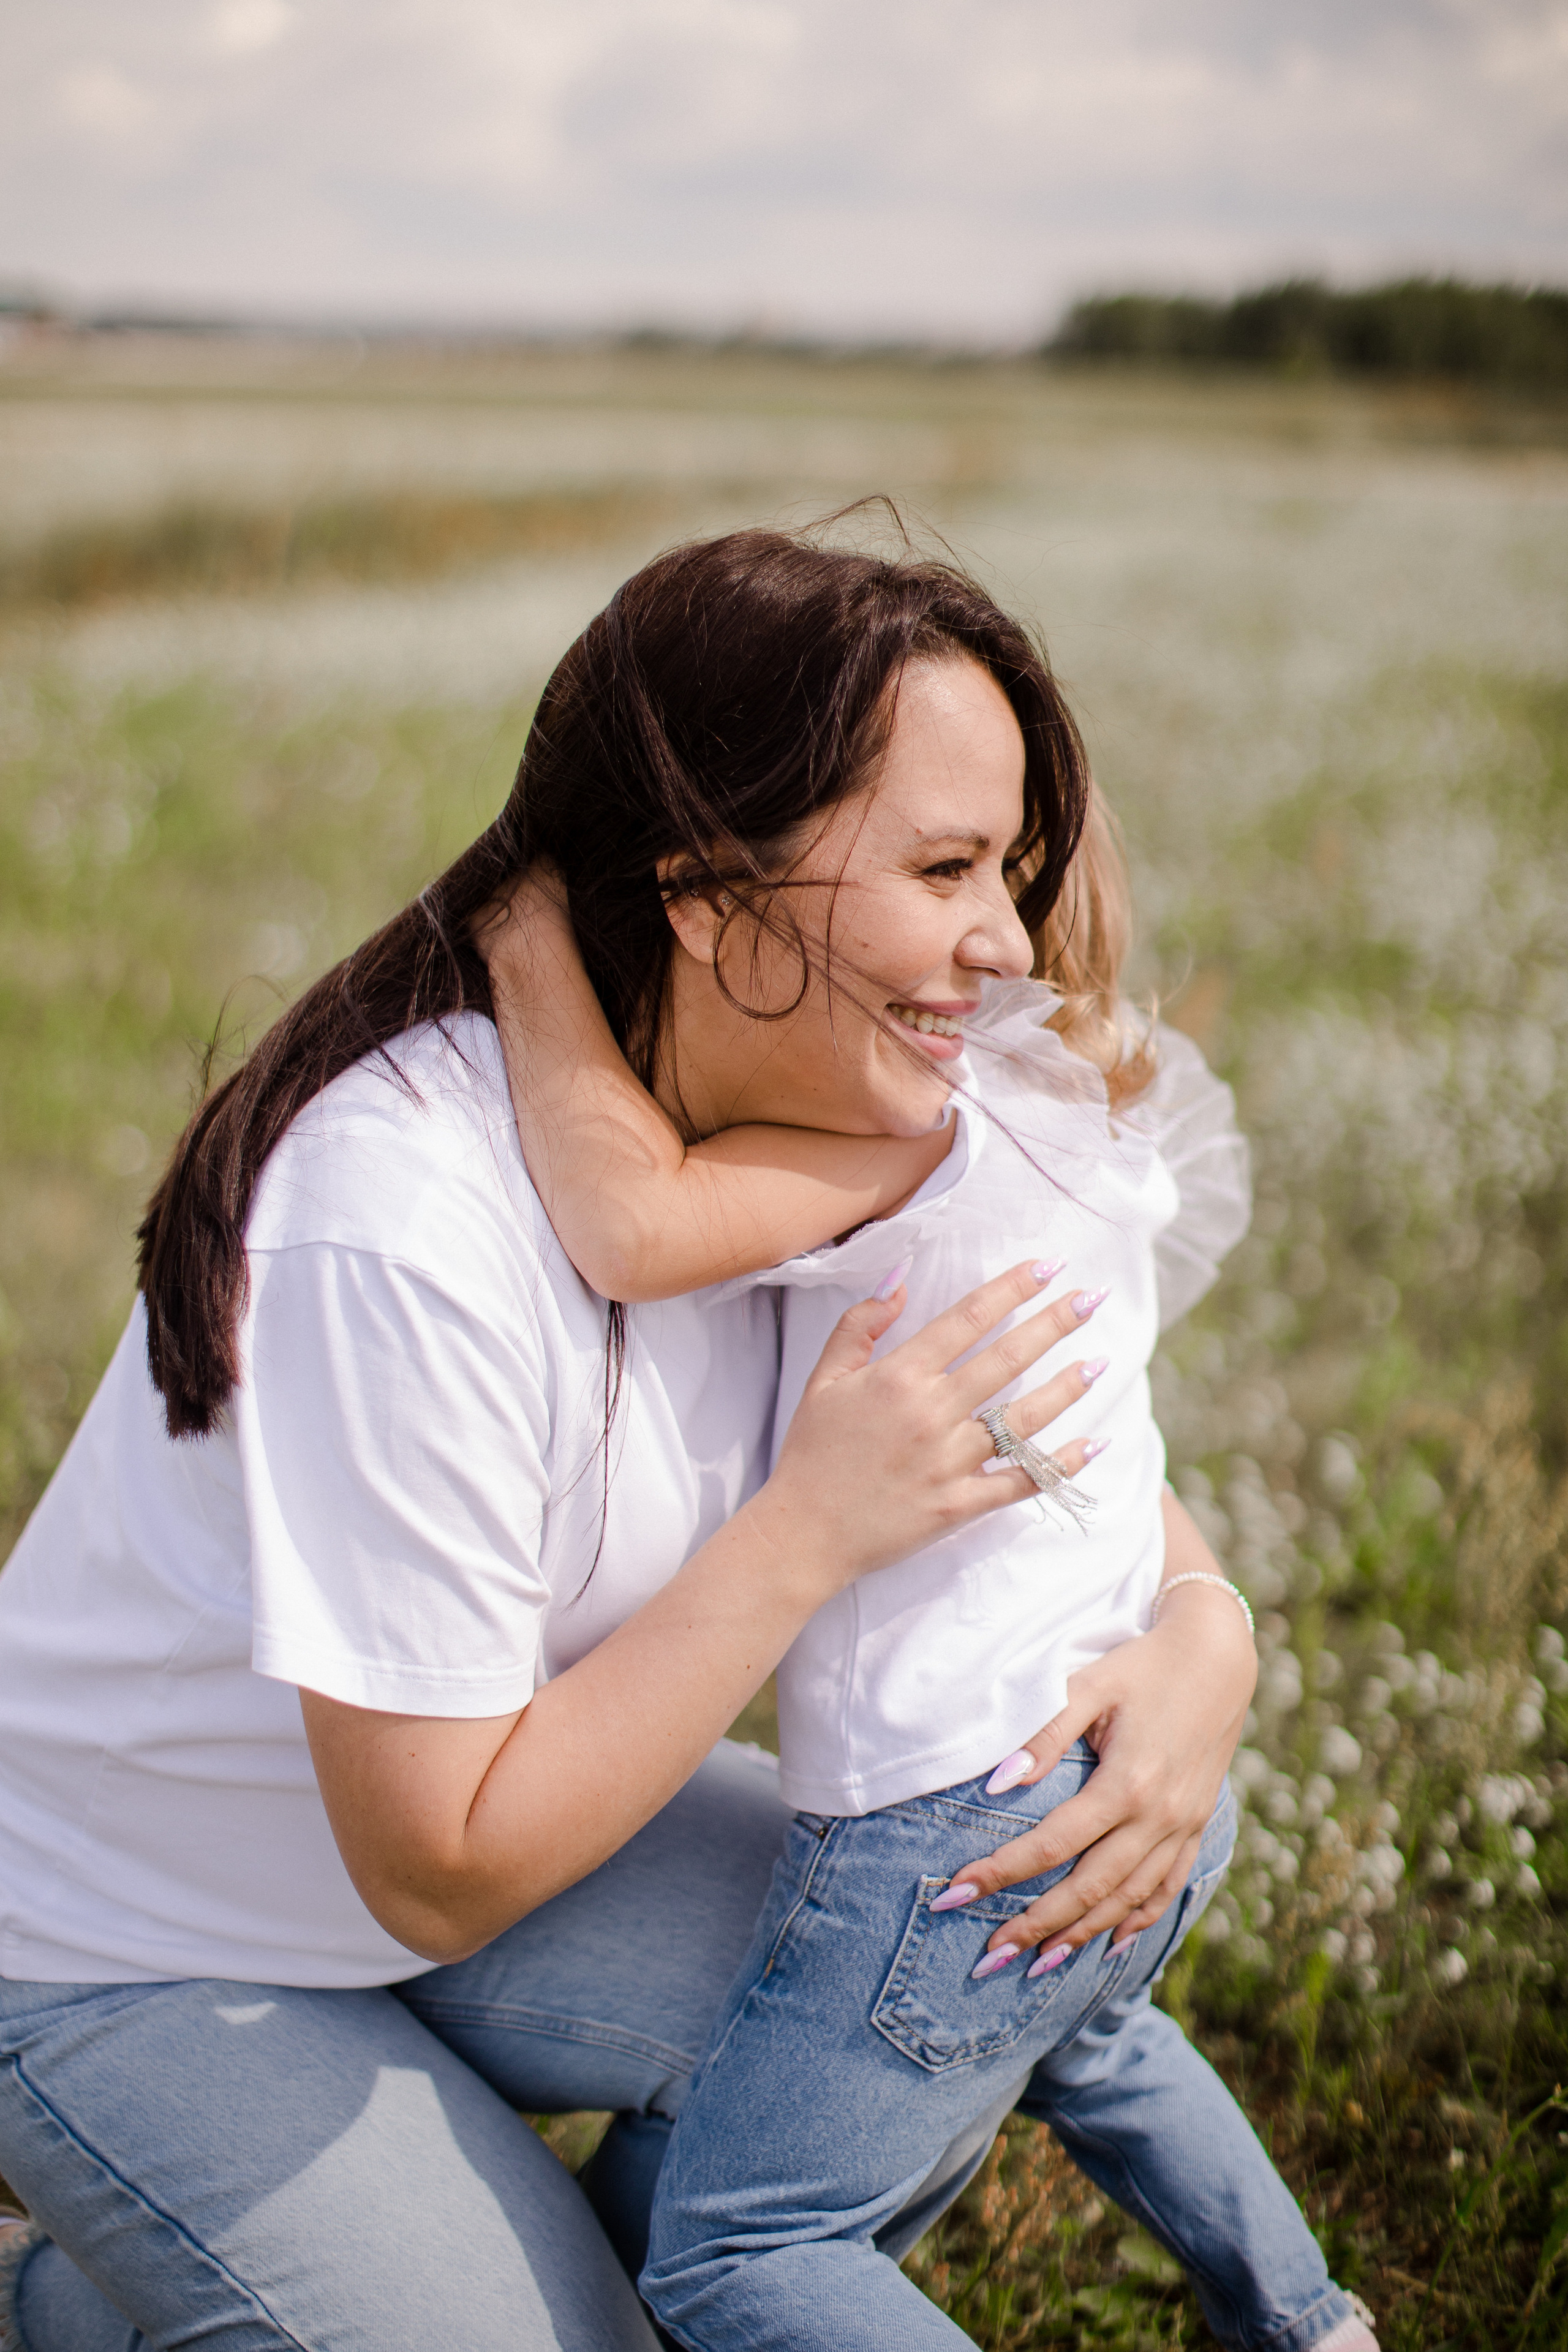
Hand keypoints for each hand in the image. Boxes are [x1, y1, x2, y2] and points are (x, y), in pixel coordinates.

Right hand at [761, 1259, 1110, 1596]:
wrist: (802, 1533)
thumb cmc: (811, 1452)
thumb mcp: (823, 1379)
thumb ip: (859, 1326)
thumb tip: (901, 1281)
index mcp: (898, 1377)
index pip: (967, 1320)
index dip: (1011, 1288)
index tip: (1047, 1266)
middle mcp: (930, 1414)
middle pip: (1006, 1359)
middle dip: (1053, 1324)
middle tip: (1092, 1299)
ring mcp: (948, 1462)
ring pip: (1022, 1419)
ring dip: (1066, 1387)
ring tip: (1099, 1362)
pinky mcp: (959, 1505)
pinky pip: (1020, 1482)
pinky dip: (1059, 1465)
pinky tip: (1093, 1443)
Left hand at [938, 1499, 1256, 1965]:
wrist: (1217, 1653)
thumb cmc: (1142, 1662)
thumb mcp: (1089, 1683)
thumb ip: (1043, 1734)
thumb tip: (996, 1784)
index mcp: (1126, 1783)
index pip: (1050, 1845)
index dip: (999, 1872)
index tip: (953, 1894)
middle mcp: (1158, 1816)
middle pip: (1088, 1888)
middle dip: (1035, 1926)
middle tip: (988, 1956)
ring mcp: (1182, 1826)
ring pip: (1127, 1899)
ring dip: (1082, 1935)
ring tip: (1037, 1965)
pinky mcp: (1197, 1824)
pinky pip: (1167, 1887)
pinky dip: (1138, 1920)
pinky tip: (1112, 1945)